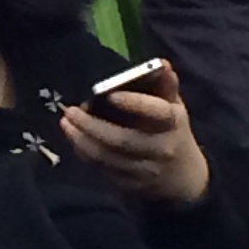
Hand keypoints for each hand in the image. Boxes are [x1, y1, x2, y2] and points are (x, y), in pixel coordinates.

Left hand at [57, 67, 210, 206]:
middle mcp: (161, 148)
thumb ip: (165, 86)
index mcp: (173, 123)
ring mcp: (145, 170)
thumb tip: (161, 63)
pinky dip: (86, 154)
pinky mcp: (131, 185)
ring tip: (66, 123)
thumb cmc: (173, 133)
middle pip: (123, 140)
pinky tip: (75, 140)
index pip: (158, 112)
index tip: (111, 93)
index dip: (135, 103)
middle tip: (71, 111)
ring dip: (82, 140)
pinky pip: (104, 169)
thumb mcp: (175, 108)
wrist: (183, 179)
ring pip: (108, 157)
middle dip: (93, 126)